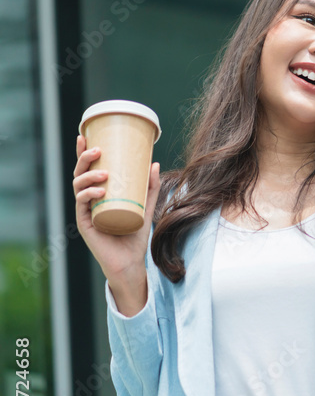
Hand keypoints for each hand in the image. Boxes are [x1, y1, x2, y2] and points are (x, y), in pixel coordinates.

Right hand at [73, 134, 160, 285]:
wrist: (130, 260)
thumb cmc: (135, 233)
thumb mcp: (146, 206)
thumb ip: (150, 187)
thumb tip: (154, 163)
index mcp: (98, 193)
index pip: (88, 169)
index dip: (83, 152)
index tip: (84, 134)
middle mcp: (88, 199)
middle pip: (80, 174)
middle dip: (85, 159)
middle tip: (97, 150)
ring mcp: (85, 211)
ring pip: (78, 187)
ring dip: (88, 176)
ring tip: (104, 173)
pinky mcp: (85, 223)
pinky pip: (82, 205)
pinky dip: (89, 196)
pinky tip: (99, 192)